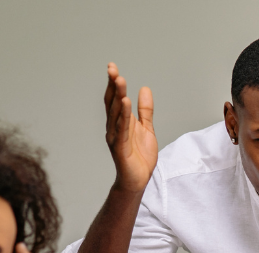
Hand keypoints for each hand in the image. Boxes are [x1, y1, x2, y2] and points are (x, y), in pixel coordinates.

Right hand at [104, 62, 157, 192]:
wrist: (138, 180)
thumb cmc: (140, 156)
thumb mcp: (146, 128)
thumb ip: (145, 110)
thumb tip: (145, 89)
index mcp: (121, 122)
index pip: (115, 99)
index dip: (114, 84)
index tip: (113, 67)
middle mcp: (114, 127)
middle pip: (112, 103)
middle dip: (112, 85)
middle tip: (112, 68)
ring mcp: (116, 137)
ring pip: (115, 113)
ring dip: (117, 96)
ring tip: (120, 80)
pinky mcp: (120, 148)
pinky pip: (121, 128)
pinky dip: (122, 115)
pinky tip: (124, 102)